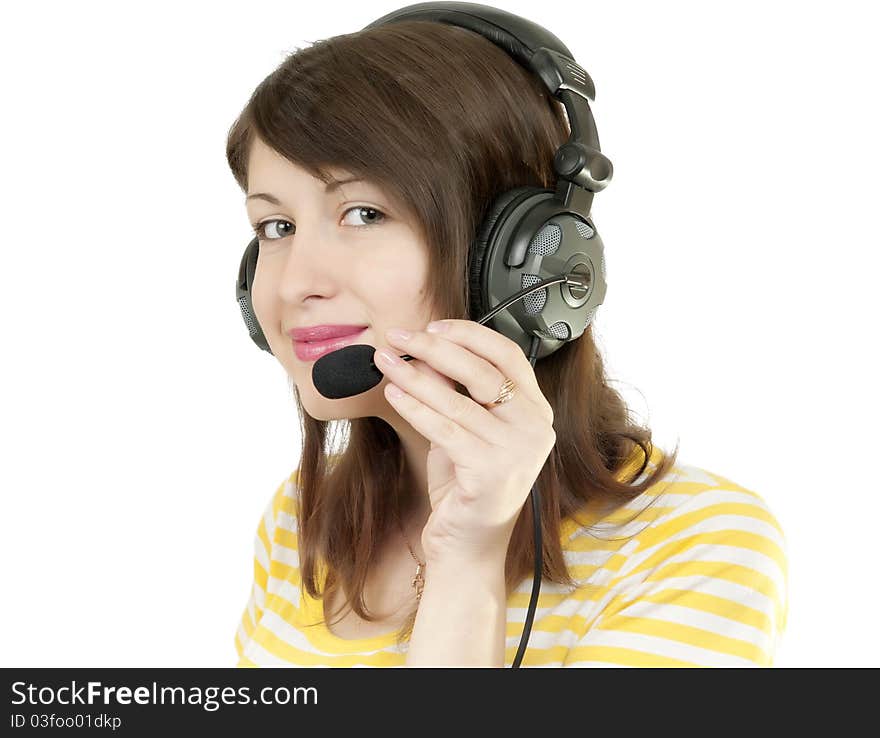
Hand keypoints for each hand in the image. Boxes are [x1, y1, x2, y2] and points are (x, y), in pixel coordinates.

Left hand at [375, 319, 556, 563]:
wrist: (467, 545)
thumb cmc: (466, 484)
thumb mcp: (465, 429)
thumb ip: (456, 391)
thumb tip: (425, 348)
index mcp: (536, 411)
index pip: (508, 355)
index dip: (469, 334)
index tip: (432, 326)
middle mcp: (536, 428)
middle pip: (482, 370)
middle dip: (434, 348)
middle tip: (398, 336)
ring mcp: (518, 450)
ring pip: (457, 399)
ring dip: (414, 374)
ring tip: (384, 361)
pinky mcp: (492, 470)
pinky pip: (444, 428)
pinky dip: (415, 407)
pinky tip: (392, 393)